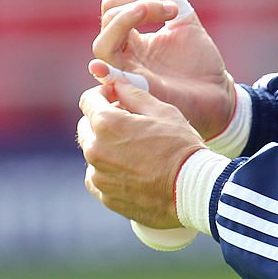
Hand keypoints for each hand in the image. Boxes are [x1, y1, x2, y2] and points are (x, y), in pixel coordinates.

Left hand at [78, 80, 204, 227]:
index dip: (103, 94)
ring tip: (135, 148)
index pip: (88, 100)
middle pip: (86, 126)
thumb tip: (117, 82)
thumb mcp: (162, 111)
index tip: (117, 97)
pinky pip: (98, 176)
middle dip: (102, 119)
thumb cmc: (180, 146)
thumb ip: (133, 93)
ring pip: (93, 152)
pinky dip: (109, 169)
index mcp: (107, 124)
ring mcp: (98, 176)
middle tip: (129, 122)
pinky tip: (132, 169)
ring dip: (106, 145)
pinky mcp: (105, 196)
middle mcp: (95, 150)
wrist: (191, 190)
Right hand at [90, 0, 233, 138]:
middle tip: (173, 9)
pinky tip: (123, 53)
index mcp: (130, 40)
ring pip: (102, 47)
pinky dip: (110, 69)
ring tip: (159, 13)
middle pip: (107, 20)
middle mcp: (123, 56)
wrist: (218, 93)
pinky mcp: (140, 93)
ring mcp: (127, 75)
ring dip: (126, 21)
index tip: (173, 5)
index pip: (113, 8)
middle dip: (139, 4)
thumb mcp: (182, 19)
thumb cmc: (197, 61)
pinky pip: (114, 79)